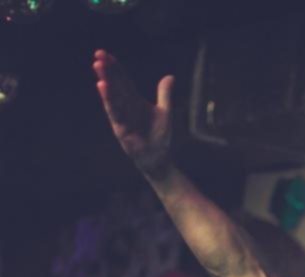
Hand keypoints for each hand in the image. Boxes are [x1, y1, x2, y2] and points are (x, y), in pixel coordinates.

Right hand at [92, 49, 173, 178]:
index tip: (107, 54)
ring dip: (105, 80)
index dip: (116, 67)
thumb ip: (165, 94)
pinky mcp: (120, 128)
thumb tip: (170, 76)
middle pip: (115, 84)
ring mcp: (122, 117)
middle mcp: (126, 107)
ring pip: (112, 95)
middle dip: (107, 70)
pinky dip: (108, 98)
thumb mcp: (165, 112)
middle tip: (98, 54)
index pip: (124, 80)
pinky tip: (102, 86)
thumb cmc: (160, 137)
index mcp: (135, 101)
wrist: (159, 157)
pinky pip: (114, 111)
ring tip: (97, 65)